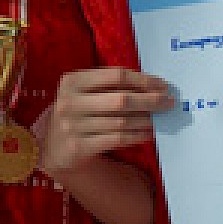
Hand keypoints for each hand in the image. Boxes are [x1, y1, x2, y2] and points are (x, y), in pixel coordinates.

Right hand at [42, 68, 169, 179]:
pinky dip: (137, 135)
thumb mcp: (84, 93)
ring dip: (146, 120)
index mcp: (72, 81)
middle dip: (150, 100)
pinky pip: (117, 139)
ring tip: (159, 118)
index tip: (162, 85)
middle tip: (169, 102)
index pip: (116, 76)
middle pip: (121, 100)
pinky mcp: (79, 147)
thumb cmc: (77, 112)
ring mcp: (73, 126)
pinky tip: (148, 133)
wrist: (53, 146)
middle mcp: (70, 102)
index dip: (143, 80)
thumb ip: (109, 86)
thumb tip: (152, 87)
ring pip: (121, 122)